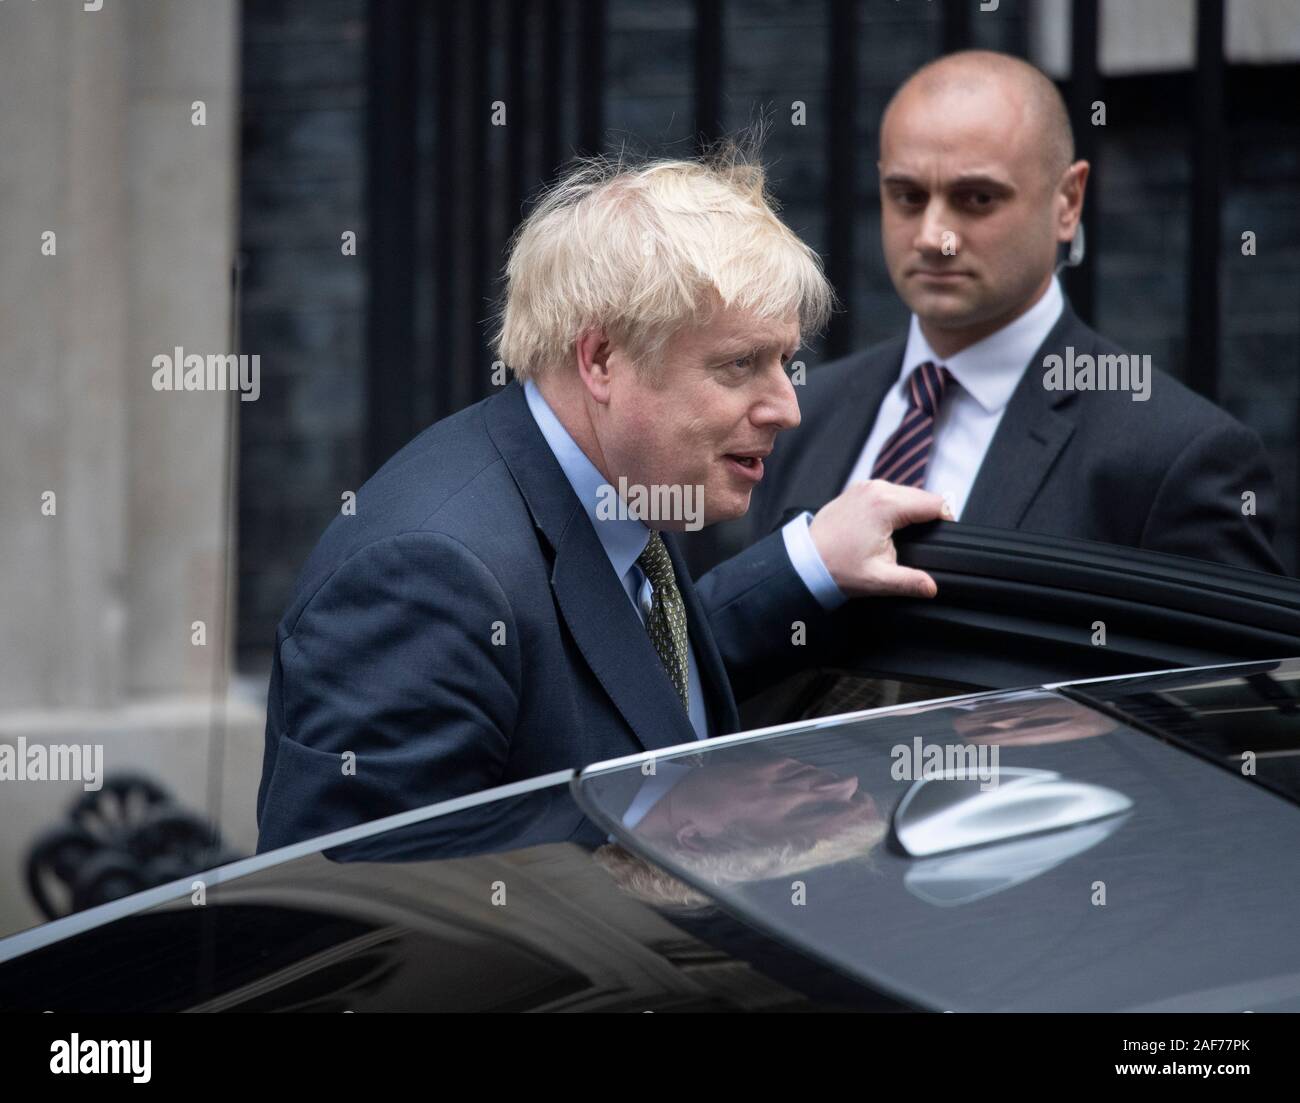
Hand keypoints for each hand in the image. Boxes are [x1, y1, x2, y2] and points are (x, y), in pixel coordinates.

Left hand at [808, 480, 951, 597]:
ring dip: (910, 511)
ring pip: (904, 492)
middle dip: (927, 517)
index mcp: (886, 504)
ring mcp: (864, 487)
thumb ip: (911, 582)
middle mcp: (876, 488)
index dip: (945, 520)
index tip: (944, 538)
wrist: (804, 561)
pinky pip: (887, 493)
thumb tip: (932, 587)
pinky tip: (888, 528)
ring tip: (905, 537)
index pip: (934, 503)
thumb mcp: (879, 580)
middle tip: (925, 543)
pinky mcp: (857, 491)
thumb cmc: (836, 568)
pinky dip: (894, 507)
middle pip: (921, 495)